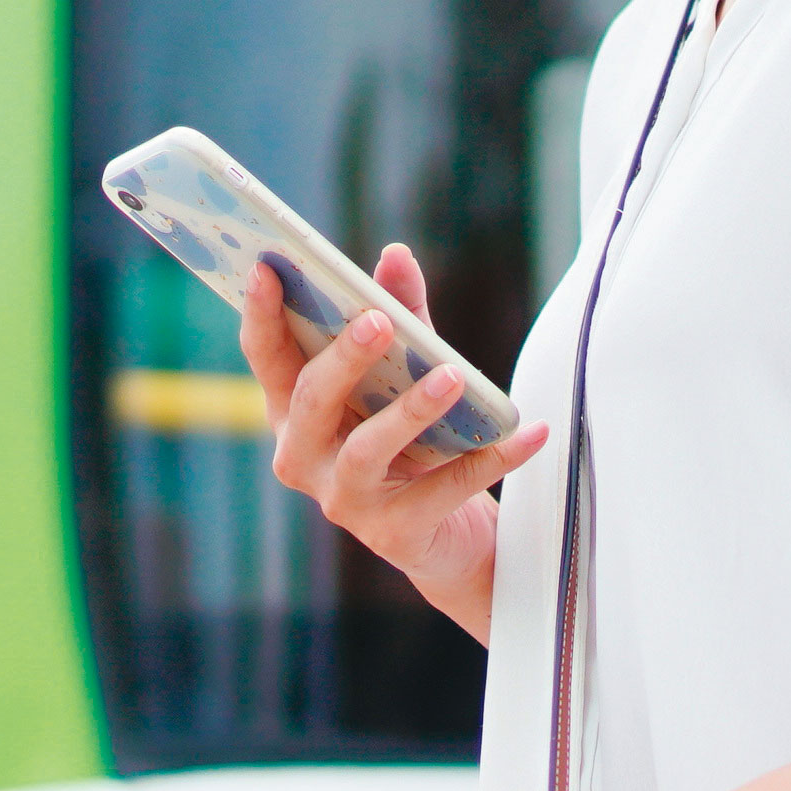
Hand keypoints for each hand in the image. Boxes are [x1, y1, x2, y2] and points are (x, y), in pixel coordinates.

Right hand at [245, 241, 551, 637]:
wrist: (448, 534)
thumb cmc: (416, 440)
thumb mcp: (406, 373)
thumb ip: (402, 315)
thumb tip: (395, 256)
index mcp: (295, 411)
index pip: (267, 359)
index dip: (260, 314)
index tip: (266, 268)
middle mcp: (304, 457)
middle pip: (310, 402)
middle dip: (342, 359)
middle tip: (377, 321)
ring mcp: (344, 500)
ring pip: (366, 450)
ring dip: (411, 410)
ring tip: (453, 376)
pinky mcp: (393, 534)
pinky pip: (444, 489)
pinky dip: (491, 458)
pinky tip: (531, 432)